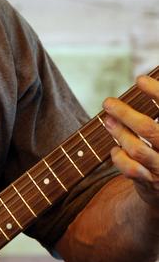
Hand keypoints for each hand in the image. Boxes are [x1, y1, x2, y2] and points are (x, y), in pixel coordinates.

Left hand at [103, 75, 158, 207]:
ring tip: (107, 120)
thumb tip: (144, 81)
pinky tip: (115, 148)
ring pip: (137, 150)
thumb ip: (158, 108)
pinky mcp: (150, 182)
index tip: (140, 79)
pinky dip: (119, 158)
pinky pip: (130, 170)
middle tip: (108, 102)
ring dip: (119, 133)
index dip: (157, 93)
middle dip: (126, 114)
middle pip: (149, 130)